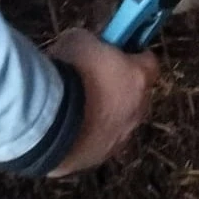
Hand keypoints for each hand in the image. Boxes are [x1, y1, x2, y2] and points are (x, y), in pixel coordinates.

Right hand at [46, 29, 159, 176]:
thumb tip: (90, 45)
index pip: (149, 62)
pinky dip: (85, 135)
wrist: (48, 122)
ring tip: (75, 108)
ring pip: (118, 123)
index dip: (133, 55)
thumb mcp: (79, 40)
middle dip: (119, 87)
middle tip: (93, 79)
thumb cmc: (69, 74)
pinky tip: (64, 128)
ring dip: (103, 114)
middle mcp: (137, 111)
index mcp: (139, 79)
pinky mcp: (98, 158)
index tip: (118, 51)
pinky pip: (96, 143)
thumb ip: (93, 43)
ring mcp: (120, 139)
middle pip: (136, 95)